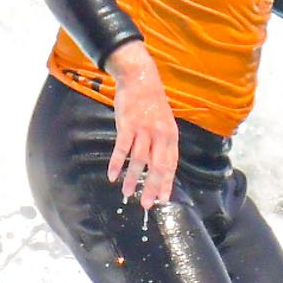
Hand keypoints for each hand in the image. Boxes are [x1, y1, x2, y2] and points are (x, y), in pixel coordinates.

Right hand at [106, 43, 179, 211]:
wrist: (140, 78)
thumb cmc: (152, 103)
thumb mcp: (164, 123)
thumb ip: (161, 144)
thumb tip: (156, 166)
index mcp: (171, 136)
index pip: (170, 165)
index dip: (166, 183)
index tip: (162, 200)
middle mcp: (160, 134)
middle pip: (157, 166)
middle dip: (151, 187)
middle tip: (146, 204)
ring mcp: (143, 129)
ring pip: (139, 160)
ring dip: (132, 178)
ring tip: (126, 193)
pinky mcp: (128, 125)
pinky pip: (121, 148)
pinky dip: (116, 163)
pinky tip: (112, 175)